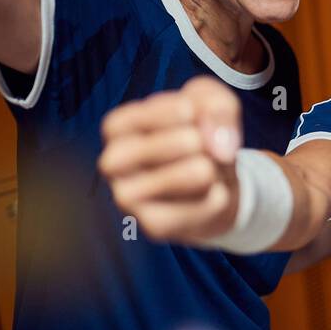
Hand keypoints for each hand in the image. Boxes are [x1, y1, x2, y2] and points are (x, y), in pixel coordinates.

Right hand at [98, 76, 243, 243]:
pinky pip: (209, 202)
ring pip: (198, 172)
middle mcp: (112, 162)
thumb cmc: (202, 137)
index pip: (164, 110)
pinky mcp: (153, 226)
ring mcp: (127, 198)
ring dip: (214, 168)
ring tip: (202, 170)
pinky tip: (201, 195)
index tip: (190, 114)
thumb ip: (216, 106)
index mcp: (117, 127)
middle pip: (184, 141)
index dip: (190, 111)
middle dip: (208, 141)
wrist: (211, 185)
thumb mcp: (212, 103)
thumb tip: (217, 144)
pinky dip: (218, 195)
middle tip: (199, 148)